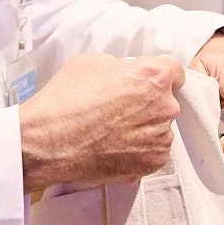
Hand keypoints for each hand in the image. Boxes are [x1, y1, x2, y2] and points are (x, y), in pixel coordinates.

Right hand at [19, 54, 182, 190]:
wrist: (49, 142)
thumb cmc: (66, 100)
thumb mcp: (92, 62)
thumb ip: (120, 67)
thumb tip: (124, 74)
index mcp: (154, 77)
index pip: (174, 72)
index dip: (158, 76)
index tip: (146, 84)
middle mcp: (165, 106)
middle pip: (166, 101)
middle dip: (147, 104)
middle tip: (119, 110)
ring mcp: (161, 137)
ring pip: (159, 128)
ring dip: (143, 128)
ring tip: (112, 132)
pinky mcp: (153, 162)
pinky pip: (153, 151)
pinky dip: (139, 150)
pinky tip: (114, 148)